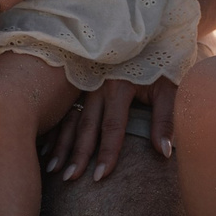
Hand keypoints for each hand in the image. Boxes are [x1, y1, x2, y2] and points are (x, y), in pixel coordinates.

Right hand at [44, 75, 175, 181]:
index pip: (112, 127)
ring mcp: (86, 84)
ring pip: (71, 119)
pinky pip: (65, 112)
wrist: (149, 36)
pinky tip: (47, 149)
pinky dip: (56, 131)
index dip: (107, 153)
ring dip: (62, 145)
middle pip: (86, 126)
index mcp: (120, 86)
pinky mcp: (81, 84)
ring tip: (53, 169)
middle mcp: (98, 85)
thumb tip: (163, 152)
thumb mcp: (168, 88)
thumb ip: (165, 119)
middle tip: (70, 179)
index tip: (100, 177)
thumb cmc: (161, 65)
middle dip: (78, 154)